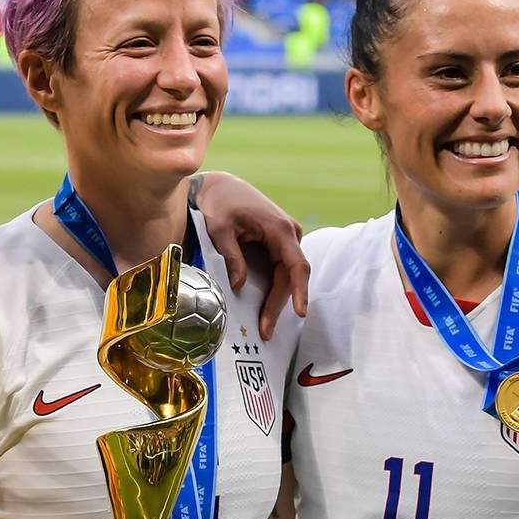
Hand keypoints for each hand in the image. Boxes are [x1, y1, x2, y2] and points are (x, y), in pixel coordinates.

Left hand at [192, 172, 307, 338]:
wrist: (221, 186)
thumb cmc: (220, 205)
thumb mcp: (219, 229)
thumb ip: (231, 256)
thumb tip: (239, 286)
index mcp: (280, 229)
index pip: (296, 265)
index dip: (300, 291)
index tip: (299, 312)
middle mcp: (290, 233)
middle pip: (291, 276)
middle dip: (280, 305)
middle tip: (265, 331)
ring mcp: (287, 238)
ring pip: (288, 275)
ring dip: (278, 299)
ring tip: (265, 326)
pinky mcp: (280, 242)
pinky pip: (282, 269)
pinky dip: (275, 288)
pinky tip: (265, 307)